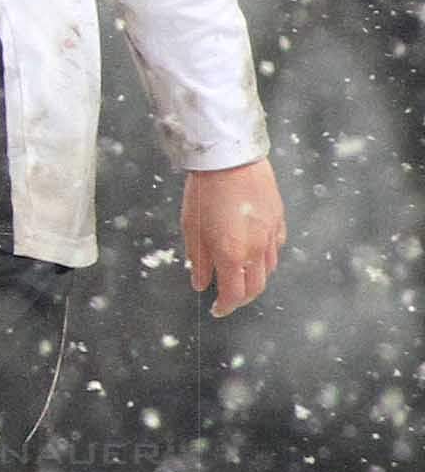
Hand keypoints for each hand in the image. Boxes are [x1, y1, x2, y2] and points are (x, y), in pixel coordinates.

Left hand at [182, 158, 284, 316]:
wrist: (229, 161)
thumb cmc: (204, 193)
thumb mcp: (192, 229)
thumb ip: (199, 261)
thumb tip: (200, 283)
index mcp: (232, 255)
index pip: (233, 294)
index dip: (225, 306)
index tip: (216, 310)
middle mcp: (256, 250)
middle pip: (255, 287)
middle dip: (241, 298)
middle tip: (228, 299)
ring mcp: (271, 236)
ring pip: (269, 269)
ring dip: (255, 279)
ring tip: (239, 277)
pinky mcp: (279, 221)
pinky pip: (276, 249)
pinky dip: (266, 259)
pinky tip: (254, 254)